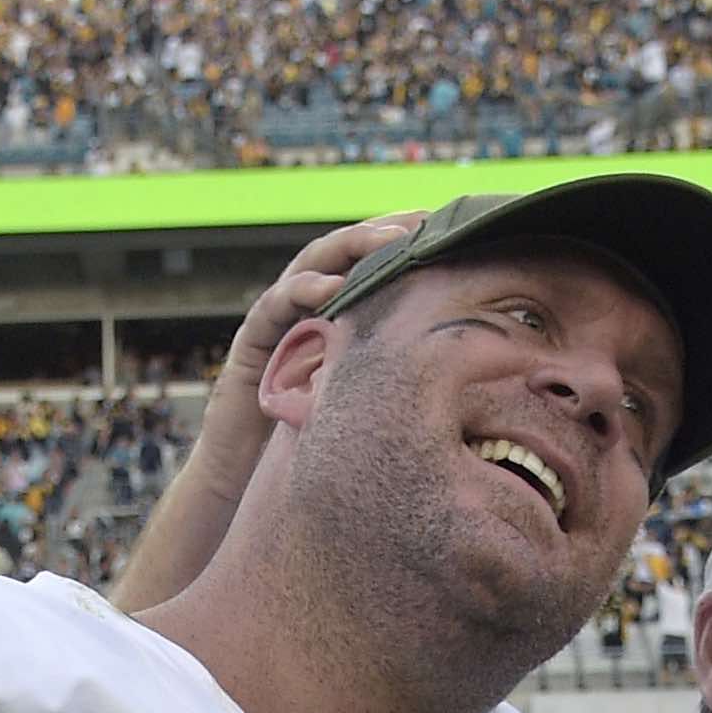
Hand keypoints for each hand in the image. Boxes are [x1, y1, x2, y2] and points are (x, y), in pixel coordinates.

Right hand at [111, 215, 417, 612]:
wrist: (242, 489)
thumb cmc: (310, 453)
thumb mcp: (367, 411)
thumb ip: (396, 385)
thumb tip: (469, 384)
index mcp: (337, 323)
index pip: (372, 271)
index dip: (407, 250)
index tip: (450, 235)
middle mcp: (306, 315)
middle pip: (345, 256)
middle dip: (383, 234)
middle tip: (422, 223)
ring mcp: (276, 324)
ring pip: (311, 266)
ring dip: (349, 248)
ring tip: (389, 241)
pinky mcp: (249, 343)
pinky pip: (273, 305)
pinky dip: (300, 290)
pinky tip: (329, 287)